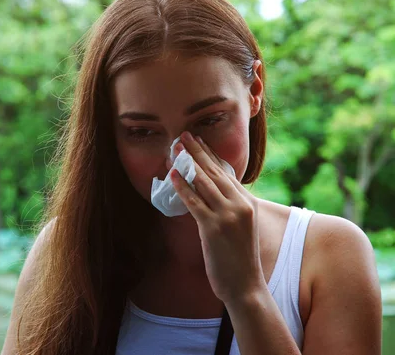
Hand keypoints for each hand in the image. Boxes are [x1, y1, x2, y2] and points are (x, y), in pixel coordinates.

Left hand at [170, 131, 265, 304]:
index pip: (225, 172)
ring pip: (204, 183)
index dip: (209, 154)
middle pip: (214, 172)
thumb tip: (210, 194)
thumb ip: (229, 208)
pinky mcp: (214, 228)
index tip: (197, 141)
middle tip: (182, 136)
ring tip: (175, 149)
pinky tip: (172, 175)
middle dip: (197, 152)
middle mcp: (239, 205)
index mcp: (247, 203)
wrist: (246, 285)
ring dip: (187, 164)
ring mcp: (227, 216)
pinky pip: (195, 202)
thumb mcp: (240, 227)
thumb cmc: (240, 259)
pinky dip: (182, 187)